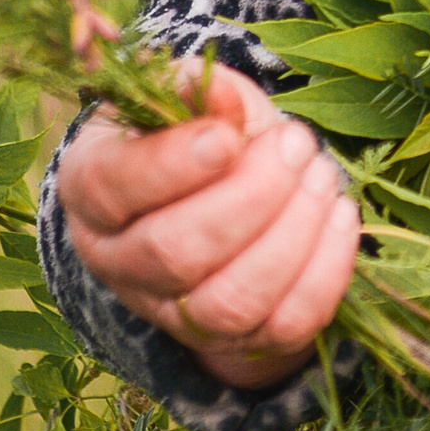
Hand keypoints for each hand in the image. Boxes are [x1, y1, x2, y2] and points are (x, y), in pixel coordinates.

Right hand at [55, 61, 358, 391]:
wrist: (220, 194)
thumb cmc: (200, 133)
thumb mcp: (192, 98)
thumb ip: (201, 89)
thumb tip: (217, 93)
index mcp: (90, 188)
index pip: (116, 187)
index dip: (174, 166)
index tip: (229, 138)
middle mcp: (118, 261)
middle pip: (177, 251)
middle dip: (252, 196)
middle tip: (297, 144)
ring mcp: (173, 312)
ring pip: (231, 301)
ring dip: (292, 236)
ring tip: (322, 176)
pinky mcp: (234, 340)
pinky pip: (285, 325)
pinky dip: (325, 272)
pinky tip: (339, 216)